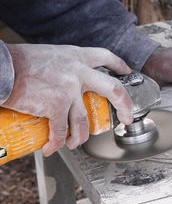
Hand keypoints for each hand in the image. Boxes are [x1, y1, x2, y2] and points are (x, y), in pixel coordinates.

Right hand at [3, 44, 133, 155]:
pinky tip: (51, 147)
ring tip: (73, 143)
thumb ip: (65, 67)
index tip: (126, 72)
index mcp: (77, 57)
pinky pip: (61, 131)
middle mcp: (78, 72)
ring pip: (84, 120)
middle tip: (127, 117)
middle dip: (125, 106)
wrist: (0, 68)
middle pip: (113, 89)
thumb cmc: (19, 62)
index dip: (119, 65)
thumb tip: (70, 83)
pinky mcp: (56, 105)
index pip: (106, 57)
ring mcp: (69, 90)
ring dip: (80, 136)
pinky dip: (56, 143)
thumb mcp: (51, 56)